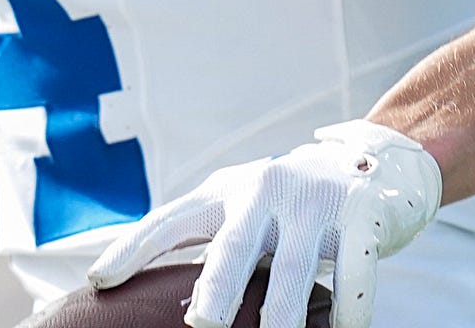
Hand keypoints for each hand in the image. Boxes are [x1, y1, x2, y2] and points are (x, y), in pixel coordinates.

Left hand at [85, 120, 439, 327]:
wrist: (374, 162)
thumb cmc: (289, 202)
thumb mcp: (243, 208)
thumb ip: (209, 240)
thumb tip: (151, 291)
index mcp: (224, 193)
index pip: (169, 221)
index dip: (133, 249)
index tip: (100, 279)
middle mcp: (263, 191)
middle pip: (232, 247)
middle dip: (215, 288)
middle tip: (200, 324)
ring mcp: (313, 202)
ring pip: (293, 268)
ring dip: (283, 312)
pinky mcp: (361, 216)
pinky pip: (354, 270)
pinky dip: (349, 307)